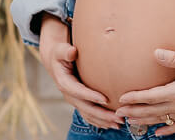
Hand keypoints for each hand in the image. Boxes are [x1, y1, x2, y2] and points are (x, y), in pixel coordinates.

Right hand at [37, 14, 120, 129]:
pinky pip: (90, 115)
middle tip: (118, 117)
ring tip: (119, 123)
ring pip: (89, 115)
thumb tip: (72, 51)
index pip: (78, 92)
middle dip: (102, 114)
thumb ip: (65, 51)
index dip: (91, 96)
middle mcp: (69, 95)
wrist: (56, 63)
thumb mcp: (60, 51)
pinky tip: (112, 124)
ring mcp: (75, 101)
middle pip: (86, 108)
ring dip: (104, 121)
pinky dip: (101, 121)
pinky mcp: (80, 103)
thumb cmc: (60, 54)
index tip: (105, 99)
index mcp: (64, 83)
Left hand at [115, 49, 174, 135]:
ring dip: (145, 121)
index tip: (122, 98)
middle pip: (153, 111)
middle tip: (119, 113)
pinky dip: (167, 131)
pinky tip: (157, 133)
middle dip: (134, 112)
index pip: (151, 96)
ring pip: (162, 120)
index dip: (135, 98)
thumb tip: (156, 53)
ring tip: (131, 121)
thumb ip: (174, 58)